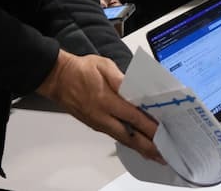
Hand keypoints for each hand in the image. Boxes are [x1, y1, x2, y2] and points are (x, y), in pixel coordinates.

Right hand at [36, 50, 164, 163]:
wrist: (58, 79)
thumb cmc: (80, 70)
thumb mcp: (104, 66)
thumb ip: (122, 78)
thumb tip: (137, 88)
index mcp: (106, 100)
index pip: (133, 116)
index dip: (149, 126)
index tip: (163, 132)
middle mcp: (102, 116)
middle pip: (129, 136)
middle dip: (147, 146)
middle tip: (162, 154)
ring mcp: (98, 123)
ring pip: (122, 139)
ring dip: (139, 148)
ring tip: (154, 154)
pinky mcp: (95, 125)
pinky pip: (115, 136)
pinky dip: (128, 142)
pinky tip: (137, 145)